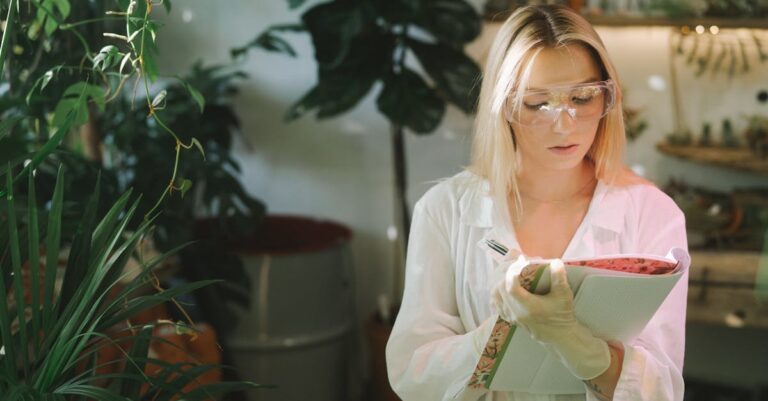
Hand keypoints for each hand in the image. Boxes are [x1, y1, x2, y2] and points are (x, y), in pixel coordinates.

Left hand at [492, 259, 610, 379]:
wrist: (560, 335)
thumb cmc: (562, 314)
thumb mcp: (564, 295)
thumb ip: (559, 278)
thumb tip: (555, 262)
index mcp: (529, 307)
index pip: (511, 288)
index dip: (512, 272)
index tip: (520, 262)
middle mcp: (516, 313)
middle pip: (500, 290)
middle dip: (506, 275)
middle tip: (516, 266)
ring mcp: (512, 317)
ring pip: (495, 297)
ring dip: (499, 283)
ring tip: (510, 275)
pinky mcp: (510, 319)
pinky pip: (496, 305)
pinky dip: (497, 294)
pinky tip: (504, 287)